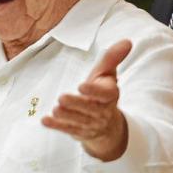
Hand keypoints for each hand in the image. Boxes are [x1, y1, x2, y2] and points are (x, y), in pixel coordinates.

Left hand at [42, 39, 131, 161]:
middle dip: (76, 104)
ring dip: (66, 116)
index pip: (105, 94)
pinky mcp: (79, 132)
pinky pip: (68, 130)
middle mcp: (101, 111)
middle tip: (61, 98)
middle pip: (89, 109)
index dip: (94, 91)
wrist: (108, 126)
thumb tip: (126, 41)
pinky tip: (45, 121)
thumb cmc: (103, 93)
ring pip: (79, 121)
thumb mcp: (107, 75)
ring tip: (55, 110)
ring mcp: (90, 123)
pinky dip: (57, 126)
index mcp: (109, 95)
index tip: (81, 86)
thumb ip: (112, 59)